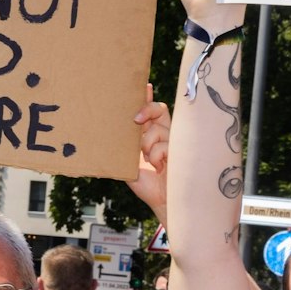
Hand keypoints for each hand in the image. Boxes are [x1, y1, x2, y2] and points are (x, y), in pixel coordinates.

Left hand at [130, 84, 169, 220]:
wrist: (164, 202)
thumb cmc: (147, 185)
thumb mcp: (129, 163)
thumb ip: (125, 147)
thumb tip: (108, 134)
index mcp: (151, 136)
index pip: (151, 111)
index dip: (146, 97)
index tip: (144, 87)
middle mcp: (164, 135)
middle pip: (159, 109)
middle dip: (147, 110)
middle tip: (136, 120)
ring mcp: (174, 142)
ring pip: (158, 129)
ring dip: (149, 145)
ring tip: (151, 162)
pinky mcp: (181, 151)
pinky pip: (164, 144)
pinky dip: (158, 156)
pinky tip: (160, 167)